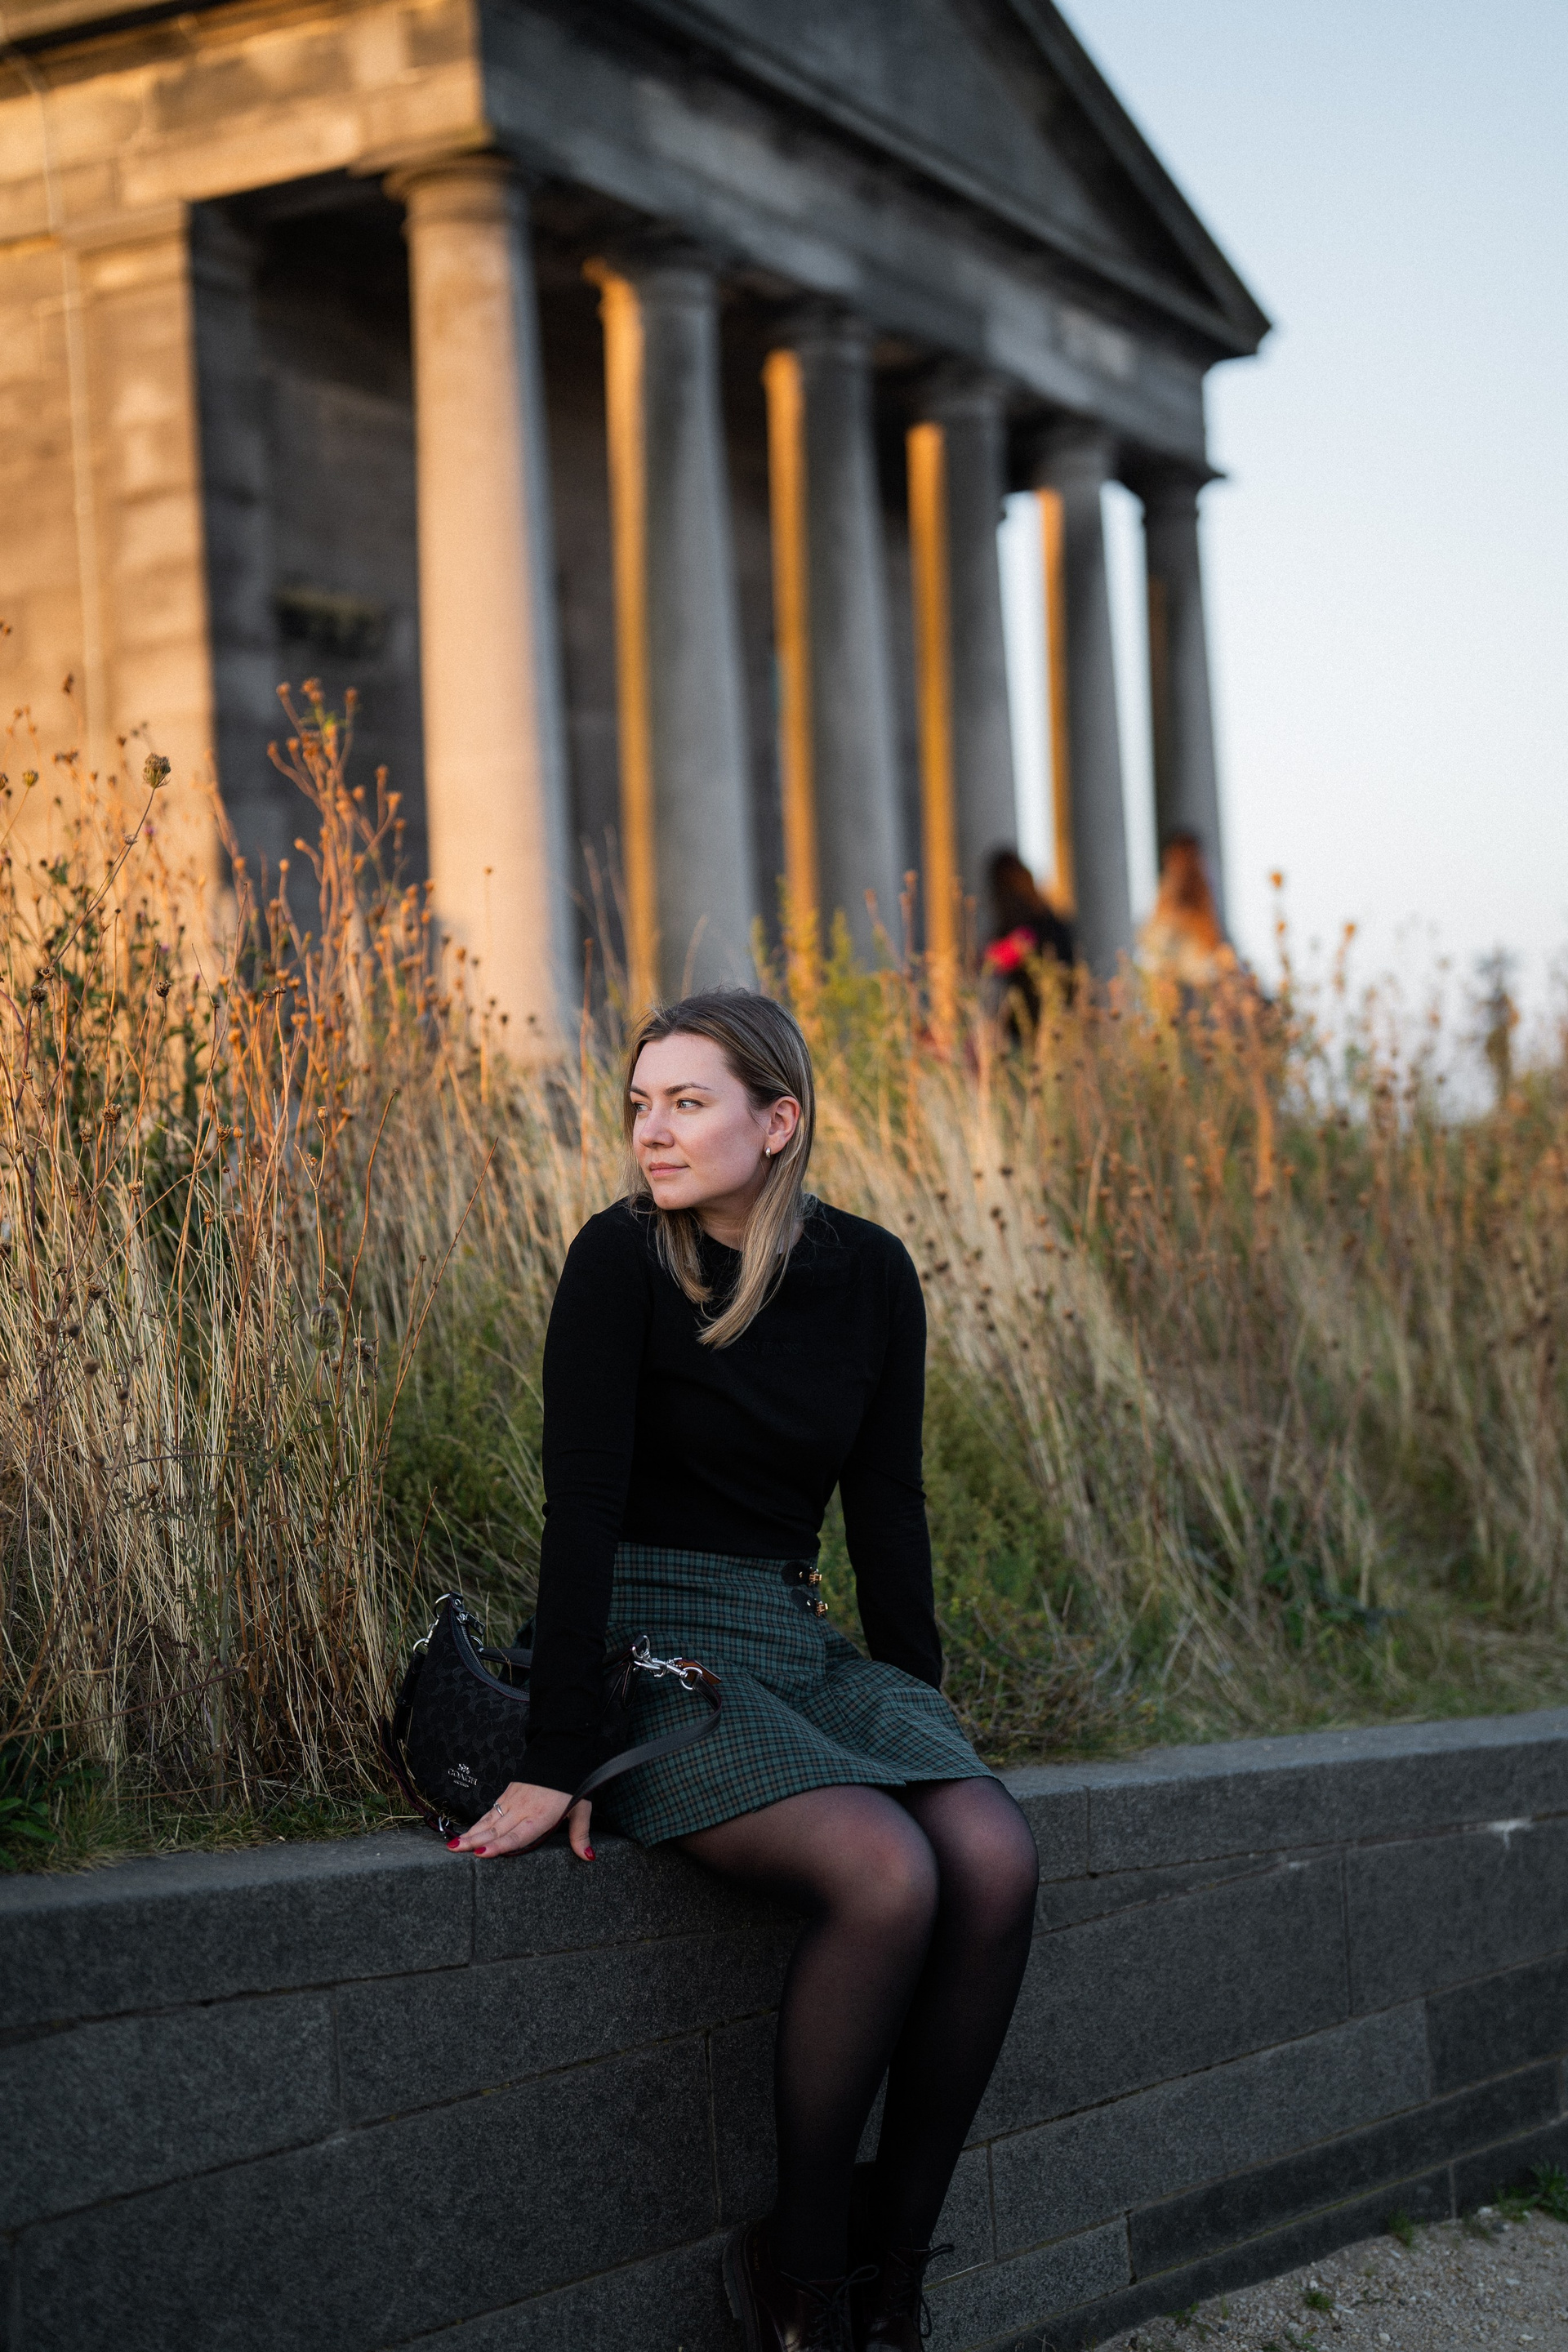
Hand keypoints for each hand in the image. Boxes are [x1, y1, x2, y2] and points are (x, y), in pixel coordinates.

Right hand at [448, 1781, 593, 1860]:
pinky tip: (467, 1833)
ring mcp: (513, 1801)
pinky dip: (477, 1822)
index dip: (499, 1846)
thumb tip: (588, 1857)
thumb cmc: (573, 1785)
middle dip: (474, 1841)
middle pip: (496, 1829)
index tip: (482, 1853)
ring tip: (453, 1845)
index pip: (517, 1836)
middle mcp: (523, 1810)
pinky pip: (491, 1811)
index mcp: (540, 1817)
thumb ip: (580, 1834)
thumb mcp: (582, 1809)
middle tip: (455, 1851)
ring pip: (489, 1820)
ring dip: (471, 1833)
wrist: (562, 1753)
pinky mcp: (508, 1794)